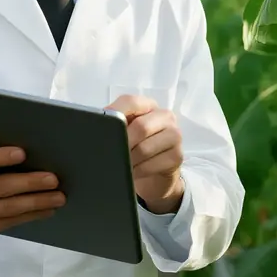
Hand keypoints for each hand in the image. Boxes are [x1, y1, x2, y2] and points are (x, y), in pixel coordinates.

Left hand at [107, 95, 184, 214]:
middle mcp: (165, 116)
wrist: (155, 174)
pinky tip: (133, 173)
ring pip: (145, 148)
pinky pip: (153, 165)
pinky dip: (138, 171)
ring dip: (129, 161)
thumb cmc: (135, 148)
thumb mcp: (124, 133)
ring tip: (122, 165)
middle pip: (141, 127)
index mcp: (148, 106)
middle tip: (111, 155)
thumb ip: (113, 125)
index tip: (102, 128)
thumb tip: (99, 126)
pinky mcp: (177, 156)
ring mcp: (174, 135)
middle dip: (123, 144)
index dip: (114, 114)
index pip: (131, 102)